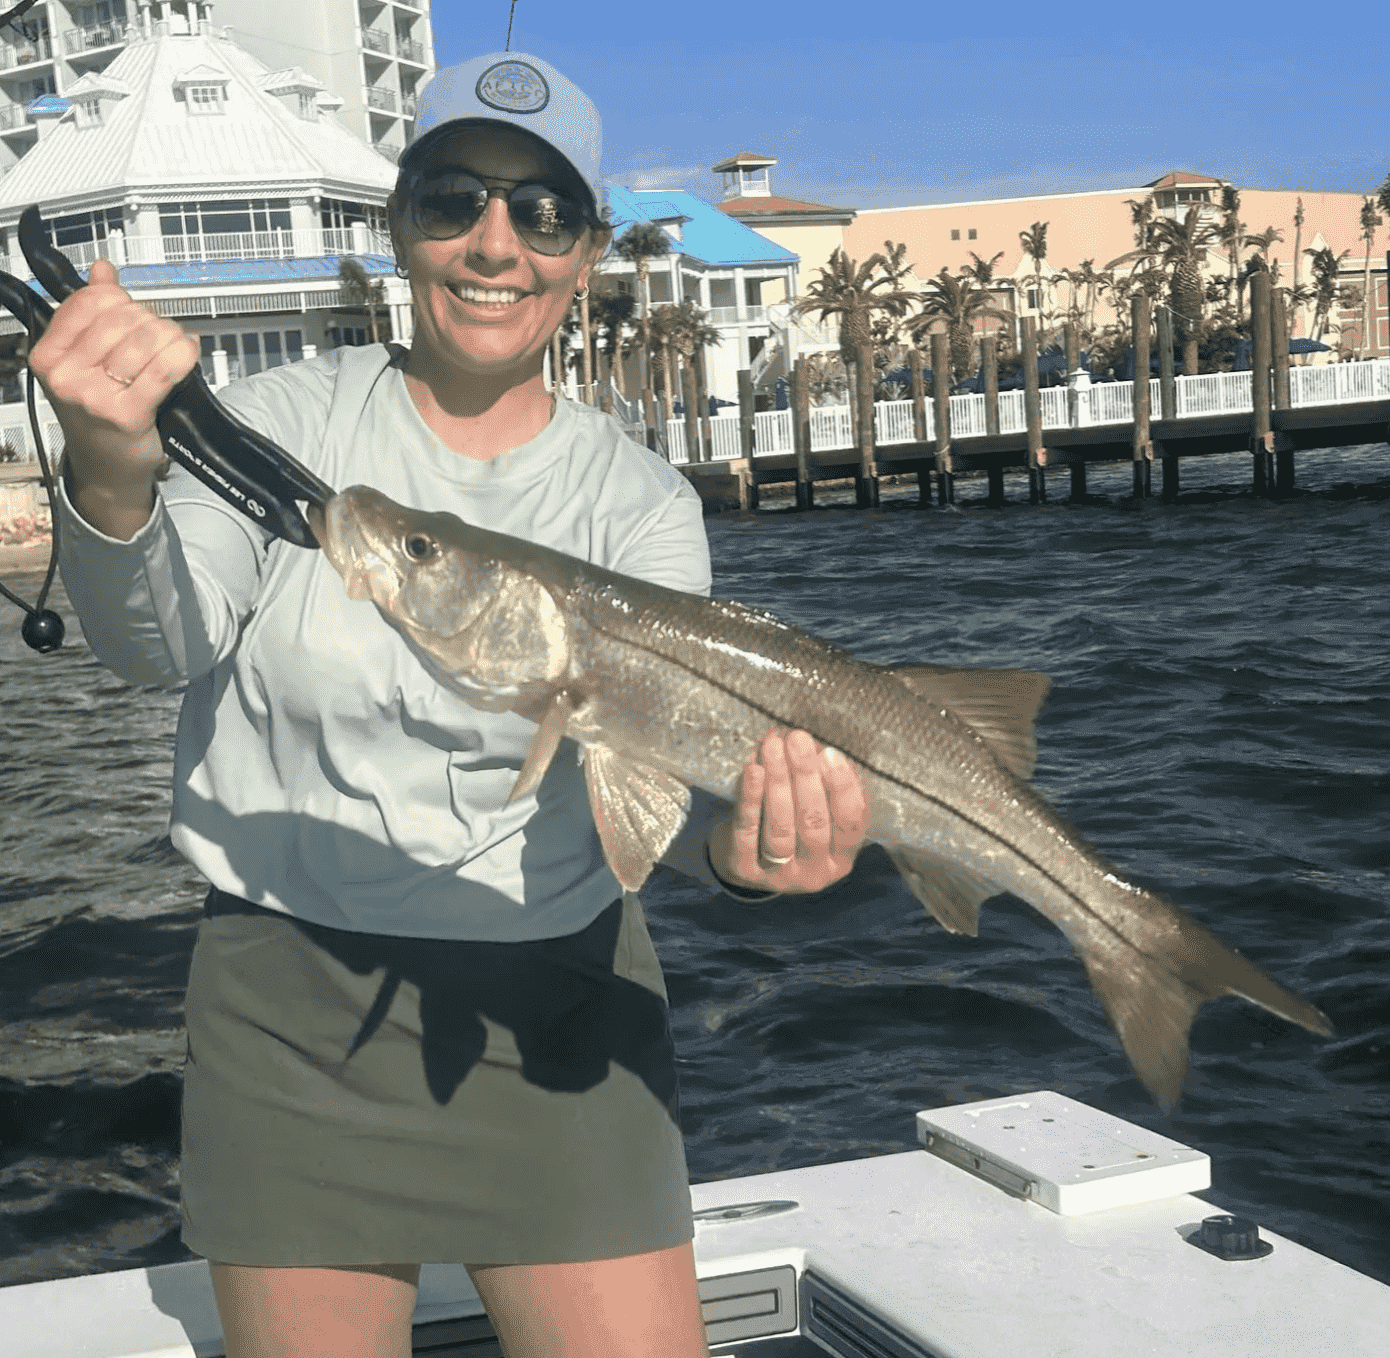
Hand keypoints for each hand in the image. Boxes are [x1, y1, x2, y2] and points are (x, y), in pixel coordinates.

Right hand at [28, 258, 199, 537]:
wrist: (108, 468)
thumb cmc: (99, 414)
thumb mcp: (84, 362)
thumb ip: (92, 313)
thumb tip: (103, 271)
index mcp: (48, 355)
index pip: (90, 301)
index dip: (122, 299)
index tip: (134, 312)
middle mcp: (66, 375)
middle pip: (122, 319)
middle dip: (151, 320)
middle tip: (161, 335)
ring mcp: (94, 396)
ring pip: (145, 339)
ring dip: (171, 337)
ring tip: (176, 346)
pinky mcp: (127, 413)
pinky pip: (165, 368)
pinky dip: (184, 355)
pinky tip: (189, 353)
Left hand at [707, 729, 866, 893]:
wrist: (746, 861)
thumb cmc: (792, 825)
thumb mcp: (817, 811)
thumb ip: (824, 785)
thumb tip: (819, 749)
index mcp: (841, 858)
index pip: (850, 825)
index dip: (843, 789)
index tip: (831, 754)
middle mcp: (814, 873)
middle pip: (813, 825)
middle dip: (806, 778)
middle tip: (797, 740)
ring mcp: (778, 875)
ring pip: (780, 829)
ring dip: (778, 783)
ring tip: (773, 748)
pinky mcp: (744, 868)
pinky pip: (747, 830)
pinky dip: (750, 799)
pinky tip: (753, 771)